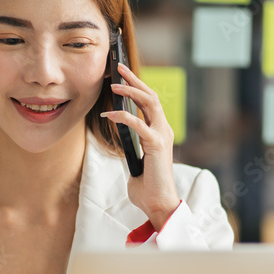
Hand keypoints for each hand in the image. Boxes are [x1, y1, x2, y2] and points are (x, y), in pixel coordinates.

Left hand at [102, 63, 181, 228]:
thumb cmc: (147, 186)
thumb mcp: (135, 161)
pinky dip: (123, 116)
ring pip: (149, 103)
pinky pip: (138, 124)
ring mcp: (162, 136)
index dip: (137, 87)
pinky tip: (109, 114)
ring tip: (114, 85)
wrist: (158, 204)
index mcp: (159, 132)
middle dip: (135, 80)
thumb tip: (118, 134)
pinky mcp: (156, 145)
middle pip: (151, 96)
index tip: (123, 76)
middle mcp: (163, 130)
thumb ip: (130, 146)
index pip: (150, 103)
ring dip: (131, 91)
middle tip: (119, 68)